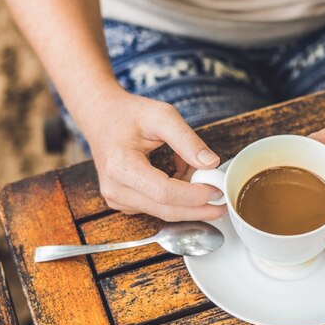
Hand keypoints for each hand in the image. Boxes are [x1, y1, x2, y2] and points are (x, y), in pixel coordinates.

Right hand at [78, 88, 226, 220]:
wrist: (101, 117)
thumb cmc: (129, 114)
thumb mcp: (162, 115)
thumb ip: (187, 140)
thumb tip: (211, 164)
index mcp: (121, 166)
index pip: (164, 192)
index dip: (195, 195)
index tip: (217, 190)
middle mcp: (115, 189)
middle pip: (166, 210)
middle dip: (199, 207)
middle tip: (223, 201)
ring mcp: (118, 199)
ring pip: (165, 211)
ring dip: (188, 199)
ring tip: (197, 172)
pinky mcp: (124, 203)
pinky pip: (158, 208)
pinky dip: (177, 197)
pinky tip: (181, 175)